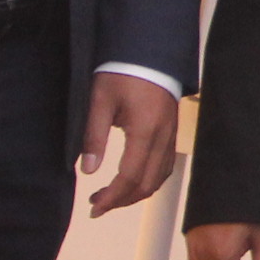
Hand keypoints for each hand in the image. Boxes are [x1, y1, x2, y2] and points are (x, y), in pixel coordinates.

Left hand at [81, 73, 180, 217]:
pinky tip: (132, 180)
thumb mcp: (99, 100)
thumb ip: (94, 137)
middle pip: (148, 184)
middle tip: (98, 206)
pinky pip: (164, 166)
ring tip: (111, 196)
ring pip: (159, 178)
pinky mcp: (171, 132)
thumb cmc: (122, 72)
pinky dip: (149, 180)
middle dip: (122, 201)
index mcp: (145, 131)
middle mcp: (163, 137)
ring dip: (136, 193)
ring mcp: (171, 135)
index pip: (130, 177)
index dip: (112, 197)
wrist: (149, 52)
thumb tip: (87, 170)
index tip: (94, 207)